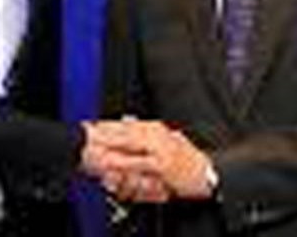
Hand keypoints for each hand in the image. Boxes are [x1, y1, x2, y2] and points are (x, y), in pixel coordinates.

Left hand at [82, 119, 214, 200]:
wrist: (208, 173)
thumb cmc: (187, 160)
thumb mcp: (167, 141)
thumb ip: (146, 133)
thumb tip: (128, 123)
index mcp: (156, 129)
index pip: (127, 124)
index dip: (108, 125)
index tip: (92, 126)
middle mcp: (157, 135)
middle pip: (125, 131)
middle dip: (106, 132)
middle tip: (88, 134)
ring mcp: (160, 149)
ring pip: (130, 144)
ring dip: (112, 145)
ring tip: (95, 147)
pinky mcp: (162, 165)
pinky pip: (139, 163)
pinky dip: (125, 162)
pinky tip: (113, 163)